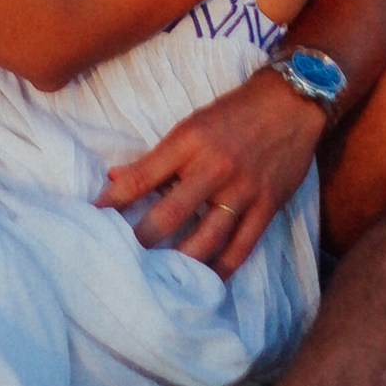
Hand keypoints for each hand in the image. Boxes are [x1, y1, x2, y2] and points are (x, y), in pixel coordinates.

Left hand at [101, 72, 327, 277]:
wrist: (292, 103)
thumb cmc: (235, 112)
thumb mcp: (191, 124)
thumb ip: (156, 157)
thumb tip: (115, 180)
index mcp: (189, 142)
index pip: (143, 177)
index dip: (115, 201)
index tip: (93, 218)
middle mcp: (214, 168)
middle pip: (170, 215)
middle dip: (141, 240)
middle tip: (119, 260)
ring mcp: (243, 190)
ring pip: (206, 238)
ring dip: (180, 262)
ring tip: (158, 280)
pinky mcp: (267, 206)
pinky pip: (242, 247)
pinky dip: (222, 268)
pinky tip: (204, 282)